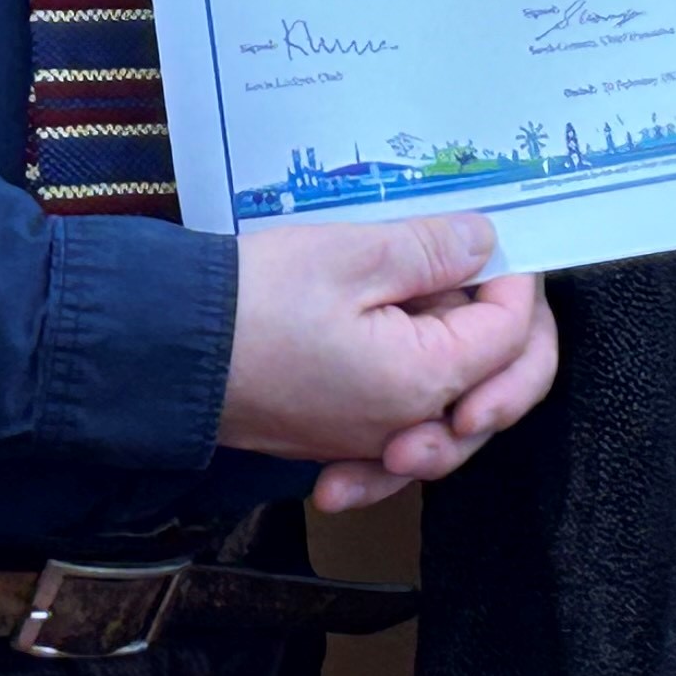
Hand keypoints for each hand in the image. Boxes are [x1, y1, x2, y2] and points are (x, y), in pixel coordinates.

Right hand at [224, 217, 560, 512]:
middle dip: (505, 328)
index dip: (512, 277)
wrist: (164, 351)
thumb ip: (434, 250)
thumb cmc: (251, 302)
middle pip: (500, 387)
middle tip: (477, 270)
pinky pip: (400, 436)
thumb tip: (487, 244)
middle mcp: (408, 426)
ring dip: (461, 359)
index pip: (512, 334)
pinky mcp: (341, 437)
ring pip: (456, 410)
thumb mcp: (353, 254)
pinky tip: (399, 350)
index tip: (482, 236)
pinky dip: (412, 402)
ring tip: (440, 301)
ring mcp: (373, 439)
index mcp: (424, 382)